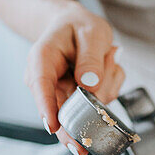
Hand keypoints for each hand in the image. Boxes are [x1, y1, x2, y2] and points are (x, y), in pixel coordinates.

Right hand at [24, 3, 125, 154]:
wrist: (76, 26)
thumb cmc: (79, 26)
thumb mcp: (91, 33)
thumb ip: (91, 58)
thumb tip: (90, 85)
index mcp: (42, 60)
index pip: (41, 86)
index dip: (47, 108)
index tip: (53, 127)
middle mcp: (49, 81)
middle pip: (63, 108)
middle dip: (89, 105)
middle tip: (104, 93)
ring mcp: (64, 93)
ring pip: (89, 106)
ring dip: (107, 84)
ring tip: (107, 57)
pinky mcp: (80, 99)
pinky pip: (102, 100)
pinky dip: (112, 84)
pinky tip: (108, 66)